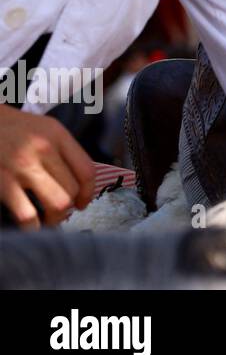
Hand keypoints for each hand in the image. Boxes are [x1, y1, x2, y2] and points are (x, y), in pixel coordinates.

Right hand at [0, 104, 94, 228]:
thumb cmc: (10, 128)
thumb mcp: (42, 127)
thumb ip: (61, 149)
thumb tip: (76, 180)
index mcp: (57, 134)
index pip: (86, 169)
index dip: (88, 192)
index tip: (82, 203)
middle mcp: (44, 149)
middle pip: (72, 189)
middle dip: (69, 207)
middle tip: (61, 212)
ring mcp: (22, 167)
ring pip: (57, 203)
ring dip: (55, 219)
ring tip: (48, 221)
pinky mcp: (2, 182)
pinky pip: (27, 214)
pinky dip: (32, 226)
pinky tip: (31, 225)